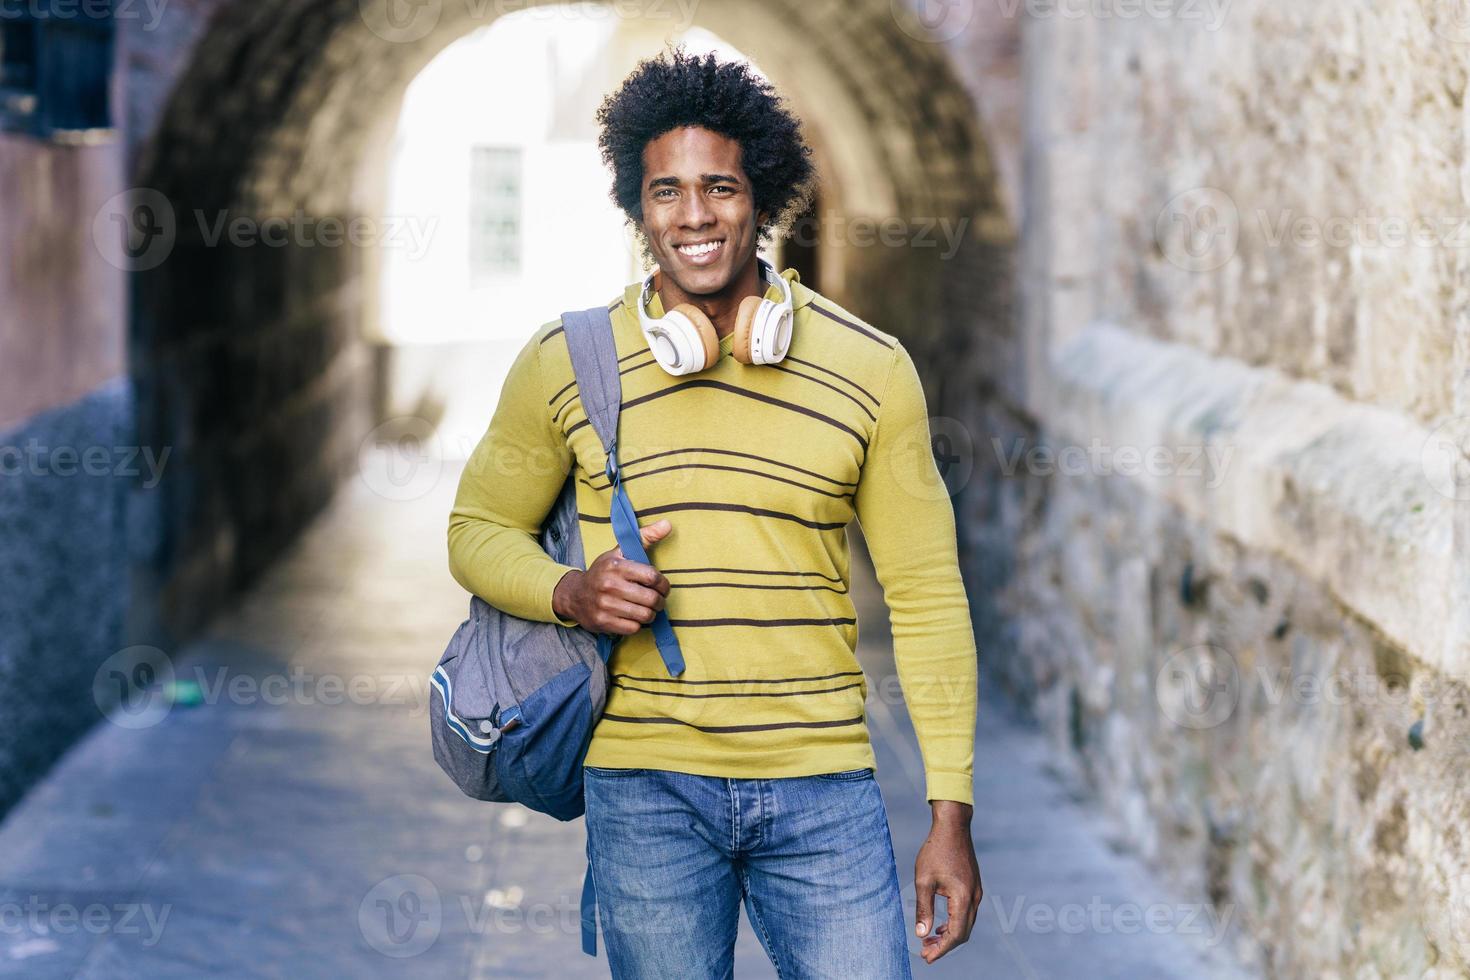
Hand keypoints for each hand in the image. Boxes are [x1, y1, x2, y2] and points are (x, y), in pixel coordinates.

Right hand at [552, 519, 671, 632]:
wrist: (575, 594)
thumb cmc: (604, 572)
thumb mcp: (620, 551)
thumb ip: (645, 537)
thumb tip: (668, 524)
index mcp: (616, 565)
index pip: (651, 576)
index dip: (663, 584)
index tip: (663, 587)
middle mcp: (610, 585)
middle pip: (651, 599)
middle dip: (659, 602)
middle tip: (658, 601)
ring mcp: (605, 605)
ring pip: (644, 615)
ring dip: (650, 614)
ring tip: (646, 609)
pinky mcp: (603, 622)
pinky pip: (633, 628)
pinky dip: (637, 624)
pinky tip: (632, 617)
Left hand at [913, 801, 981, 963]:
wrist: (953, 827)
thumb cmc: (936, 851)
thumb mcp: (924, 881)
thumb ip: (923, 909)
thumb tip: (921, 934)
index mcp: (963, 898)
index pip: (955, 934)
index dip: (941, 950)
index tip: (926, 958)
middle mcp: (974, 898)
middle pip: (963, 933)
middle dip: (945, 946)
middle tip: (925, 952)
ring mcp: (976, 892)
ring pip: (966, 924)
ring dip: (949, 935)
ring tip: (929, 940)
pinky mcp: (973, 887)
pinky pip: (966, 913)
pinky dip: (954, 923)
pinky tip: (939, 925)